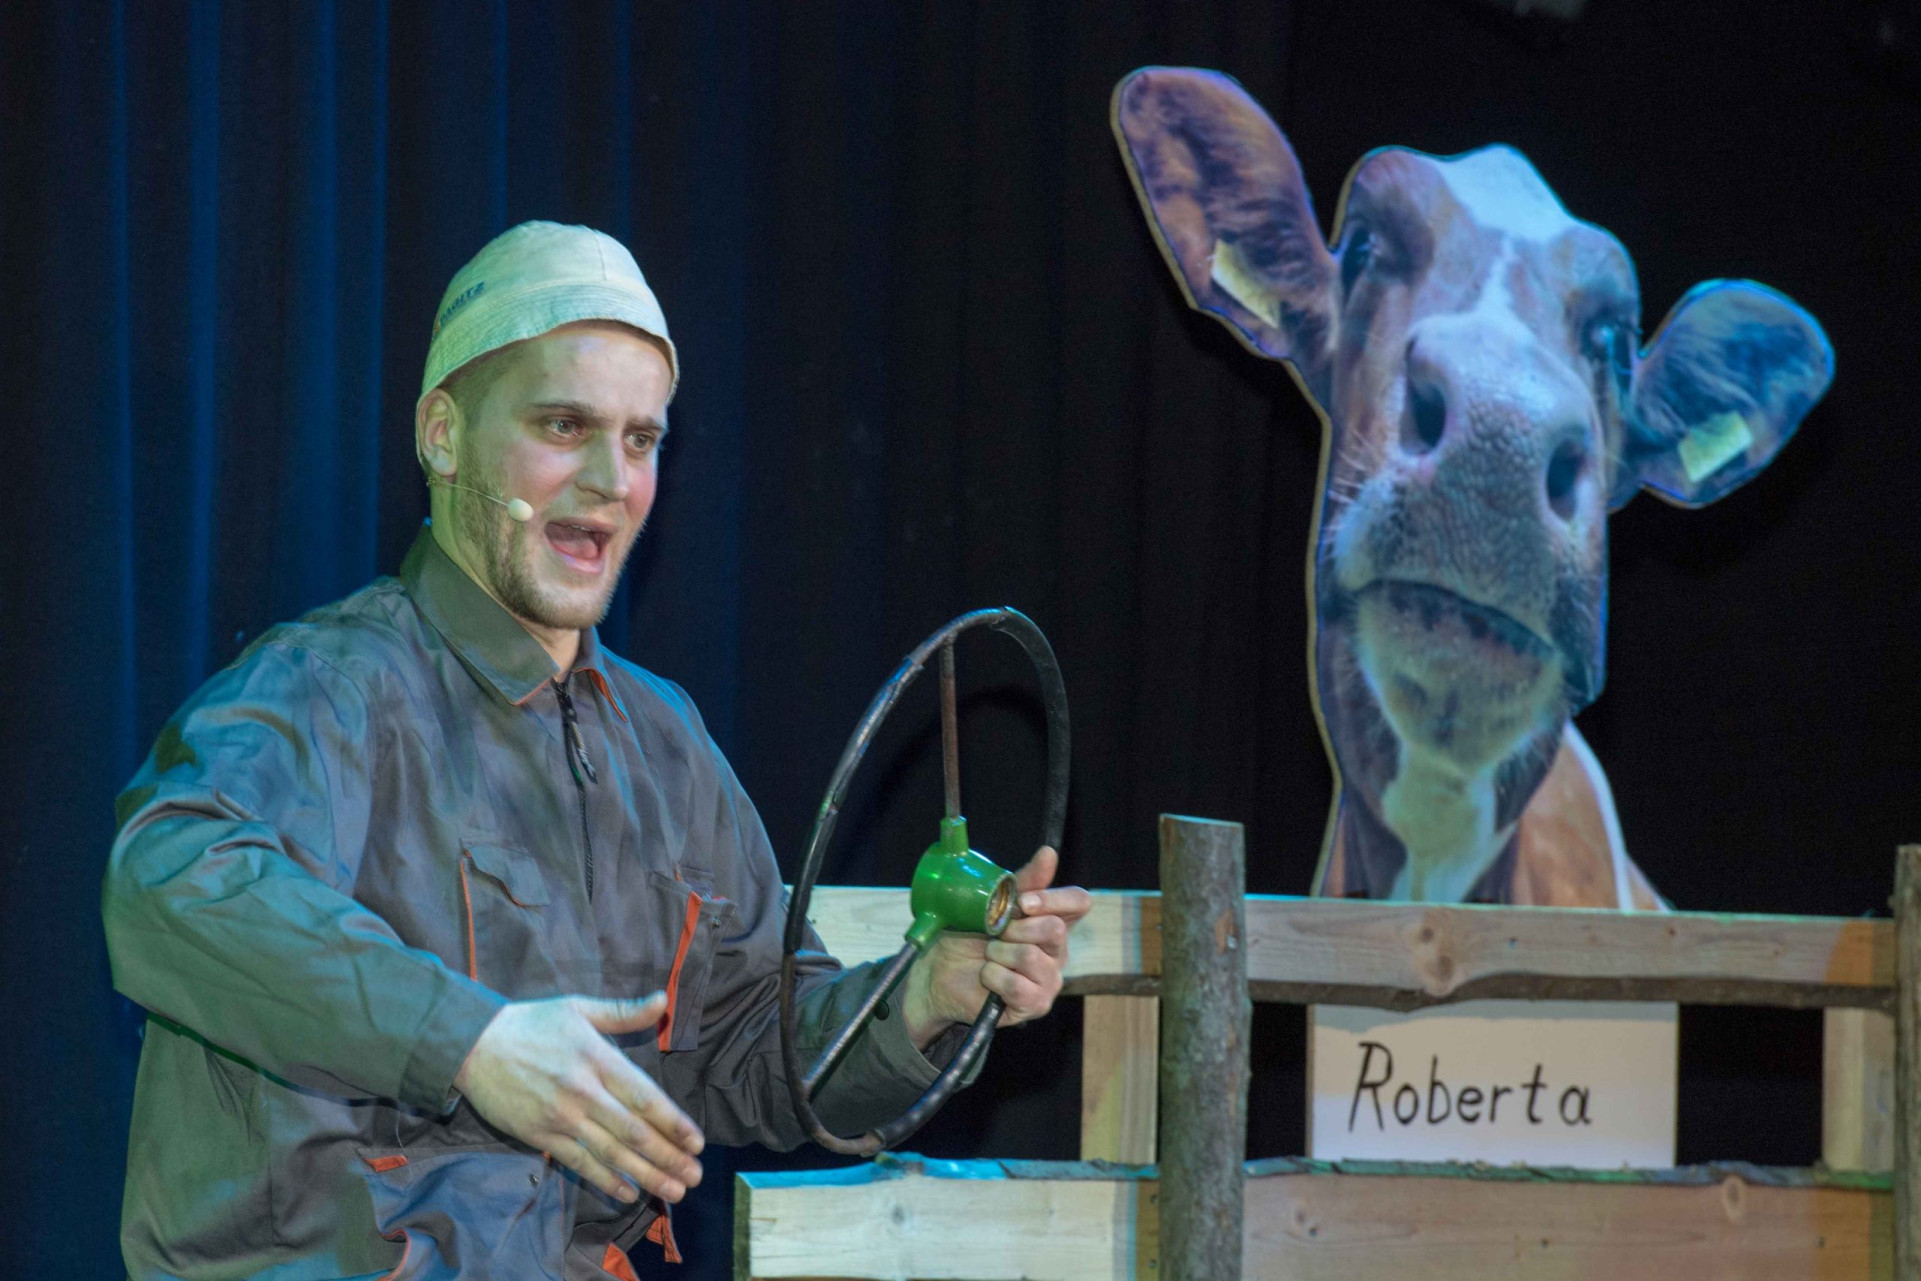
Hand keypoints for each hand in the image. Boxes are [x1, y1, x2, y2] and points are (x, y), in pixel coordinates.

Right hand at [453, 991, 704, 1204]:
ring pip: (611, 1153)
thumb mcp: (579, 1008)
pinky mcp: (541, 1136)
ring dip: (646, 1175)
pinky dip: (605, 1180)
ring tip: (674, 1191)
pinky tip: (628, 1194)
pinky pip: (579, 1163)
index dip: (673, 1122)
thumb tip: (664, 1000)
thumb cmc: (531, 1024)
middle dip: (668, 1157)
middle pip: (633, 1131)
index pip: (644, 1097)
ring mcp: (562, 1118)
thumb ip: (624, 1012)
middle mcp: (584, 1092)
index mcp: (598, 1059)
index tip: (696, 1142)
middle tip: (694, 1175)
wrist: (474, 1046)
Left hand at [901, 845, 1092, 1048]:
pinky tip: (988, 978)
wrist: (938, 972)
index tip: (1024, 902)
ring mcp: (1049, 979)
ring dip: (998, 954)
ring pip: (1031, 957)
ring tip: (988, 957)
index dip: (1055, 899)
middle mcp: (1057, 950)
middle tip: (995, 934)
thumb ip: (1023, 881)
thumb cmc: (967, 936)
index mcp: (1051, 920)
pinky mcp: (1035, 1004)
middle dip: (1014, 928)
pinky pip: (1018, 985)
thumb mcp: (991, 903)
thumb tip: (1049, 853)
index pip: (1078, 902)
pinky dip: (993, 977)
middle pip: (1055, 930)